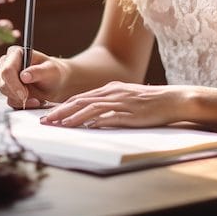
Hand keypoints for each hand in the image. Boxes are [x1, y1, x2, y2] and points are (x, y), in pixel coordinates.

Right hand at [0, 45, 66, 108]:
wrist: (56, 83)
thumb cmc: (53, 72)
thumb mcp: (50, 70)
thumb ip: (38, 71)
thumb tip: (23, 76)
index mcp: (15, 53)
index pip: (7, 70)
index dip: (14, 84)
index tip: (24, 95)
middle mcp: (7, 63)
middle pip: (3, 83)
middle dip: (17, 94)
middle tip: (34, 99)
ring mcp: (6, 77)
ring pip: (5, 92)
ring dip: (21, 100)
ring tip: (38, 100)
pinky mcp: (8, 89)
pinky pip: (10, 100)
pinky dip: (22, 104)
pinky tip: (34, 101)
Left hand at [39, 81, 184, 127]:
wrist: (172, 99)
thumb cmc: (150, 101)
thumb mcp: (126, 97)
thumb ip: (109, 103)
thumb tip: (92, 117)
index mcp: (110, 89)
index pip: (80, 98)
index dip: (62, 106)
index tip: (48, 115)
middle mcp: (111, 93)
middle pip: (79, 101)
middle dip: (59, 111)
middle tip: (44, 121)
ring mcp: (119, 102)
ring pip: (88, 108)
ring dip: (70, 116)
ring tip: (56, 124)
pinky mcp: (128, 113)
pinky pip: (105, 116)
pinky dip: (91, 121)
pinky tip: (81, 126)